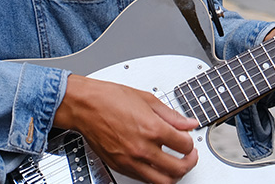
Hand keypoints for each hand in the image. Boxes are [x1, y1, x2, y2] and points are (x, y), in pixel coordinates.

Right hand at [55, 75, 198, 183]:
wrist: (84, 106)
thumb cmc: (109, 98)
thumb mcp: (147, 99)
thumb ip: (171, 115)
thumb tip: (189, 123)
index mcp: (152, 129)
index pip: (185, 145)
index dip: (190, 142)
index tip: (187, 138)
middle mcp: (143, 148)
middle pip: (177, 169)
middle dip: (189, 163)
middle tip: (189, 156)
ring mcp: (130, 160)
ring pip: (161, 181)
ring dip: (173, 174)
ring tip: (174, 163)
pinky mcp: (120, 166)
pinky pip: (143, 179)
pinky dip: (154, 174)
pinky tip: (155, 163)